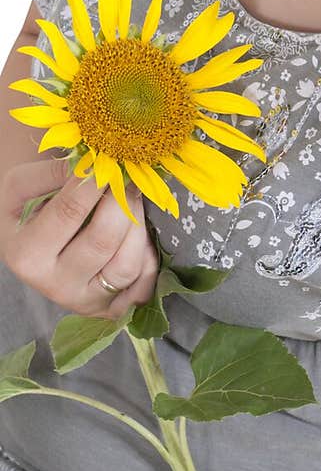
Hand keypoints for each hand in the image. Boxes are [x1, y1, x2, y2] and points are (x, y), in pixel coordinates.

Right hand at [0, 156, 160, 319]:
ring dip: (138, 227)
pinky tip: (137, 236)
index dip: (96, 182)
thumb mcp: (22, 186)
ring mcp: (86, 302)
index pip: (69, 212)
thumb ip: (56, 173)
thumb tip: (97, 167)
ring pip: (127, 265)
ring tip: (132, 202)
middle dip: (122, 201)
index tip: (111, 162)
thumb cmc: (28, 209)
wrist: (32, 243)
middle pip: (103, 240)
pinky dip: (149, 258)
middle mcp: (55, 286)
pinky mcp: (112, 309)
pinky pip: (144, 285)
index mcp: (27, 255)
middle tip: (128, 178)